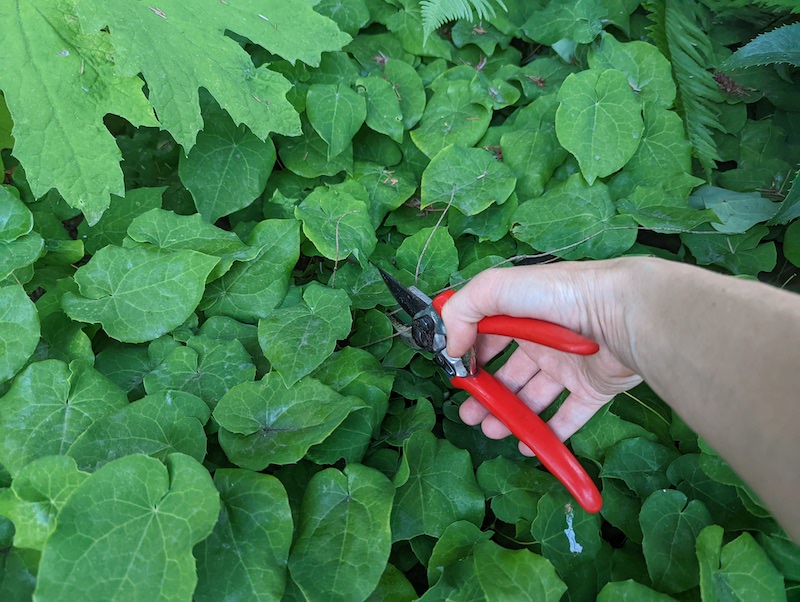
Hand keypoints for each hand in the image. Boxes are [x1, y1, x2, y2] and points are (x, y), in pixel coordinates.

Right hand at [440, 260, 642, 454]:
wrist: (627, 314)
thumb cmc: (563, 295)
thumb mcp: (499, 288)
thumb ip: (464, 310)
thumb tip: (451, 347)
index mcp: (523, 311)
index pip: (488, 335)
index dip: (470, 355)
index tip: (458, 375)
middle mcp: (544, 339)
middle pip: (508, 371)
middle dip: (485, 394)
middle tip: (470, 414)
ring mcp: (569, 365)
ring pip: (533, 396)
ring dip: (509, 415)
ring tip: (491, 430)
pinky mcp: (593, 389)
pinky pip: (567, 416)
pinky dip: (547, 433)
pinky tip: (527, 443)